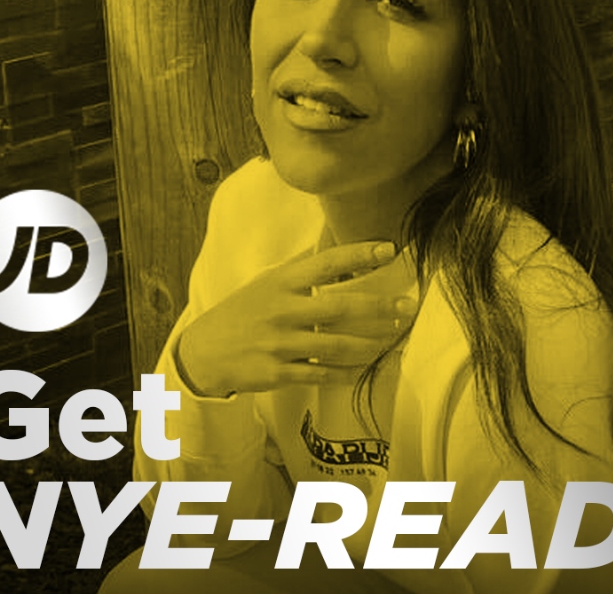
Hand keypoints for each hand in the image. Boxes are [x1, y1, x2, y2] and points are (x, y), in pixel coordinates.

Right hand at [176, 240, 418, 395]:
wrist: (205, 352)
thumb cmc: (244, 311)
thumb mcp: (267, 282)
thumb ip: (302, 268)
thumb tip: (334, 240)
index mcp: (282, 282)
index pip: (327, 262)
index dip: (360, 254)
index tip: (390, 249)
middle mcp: (283, 310)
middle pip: (340, 306)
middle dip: (379, 306)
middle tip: (408, 306)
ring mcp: (281, 343)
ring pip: (337, 345)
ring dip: (371, 343)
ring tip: (395, 339)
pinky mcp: (279, 372)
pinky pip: (323, 373)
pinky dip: (348, 372)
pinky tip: (367, 369)